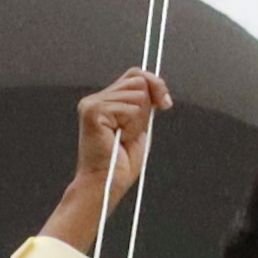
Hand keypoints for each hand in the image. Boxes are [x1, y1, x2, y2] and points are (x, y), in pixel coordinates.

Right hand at [42, 74, 167, 251]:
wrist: (107, 183)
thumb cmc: (121, 161)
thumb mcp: (140, 124)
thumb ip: (144, 102)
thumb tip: (156, 85)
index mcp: (104, 100)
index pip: (136, 75)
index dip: (155, 85)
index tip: (165, 104)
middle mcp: (95, 98)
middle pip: (139, 81)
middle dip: (146, 109)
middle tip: (130, 132)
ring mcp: (92, 103)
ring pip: (138, 95)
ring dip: (137, 121)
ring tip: (122, 137)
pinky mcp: (93, 111)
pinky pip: (130, 108)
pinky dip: (131, 127)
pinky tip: (118, 138)